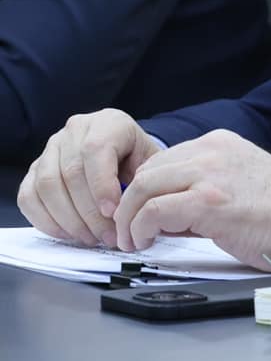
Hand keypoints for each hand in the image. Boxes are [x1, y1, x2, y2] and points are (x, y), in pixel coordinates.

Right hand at [17, 110, 160, 248]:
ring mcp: (50, 149)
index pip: (95, 151)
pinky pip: (29, 197)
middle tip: (106, 236)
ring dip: (68, 219)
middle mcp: (75, 131)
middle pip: (70, 173)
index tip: (113, 213)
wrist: (125, 152)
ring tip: (91, 237)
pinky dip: (46, 220)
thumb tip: (131, 211)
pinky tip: (68, 233)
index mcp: (107, 123)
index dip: (101, 185)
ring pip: (47, 186)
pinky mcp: (34, 169)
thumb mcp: (151, 162)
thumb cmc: (139, 159)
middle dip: (88, 212)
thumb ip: (142, 180)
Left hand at [110, 129, 270, 268]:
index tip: (138, 214)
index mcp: (218, 144)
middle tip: (126, 231)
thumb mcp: (235, 183)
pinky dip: (140, 229)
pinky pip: (153, 211)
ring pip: (142, 187)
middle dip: (127, 204)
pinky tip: (145, 241)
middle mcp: (210, 152)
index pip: (161, 161)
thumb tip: (162, 215)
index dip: (143, 191)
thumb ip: (199, 189)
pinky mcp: (207, 201)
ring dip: (128, 218)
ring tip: (132, 240)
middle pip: (145, 172)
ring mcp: (208, 174)